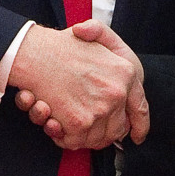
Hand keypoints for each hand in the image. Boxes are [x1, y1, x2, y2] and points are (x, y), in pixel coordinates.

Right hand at [9, 21, 147, 149]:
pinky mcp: (80, 123)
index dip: (139, 125)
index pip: (140, 108)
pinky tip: (53, 123)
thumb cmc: (61, 45)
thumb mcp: (95, 33)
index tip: (136, 135)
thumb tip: (115, 72)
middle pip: (117, 129)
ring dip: (81, 137)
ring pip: (96, 139)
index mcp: (126, 72)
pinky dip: (63, 138)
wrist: (34, 53)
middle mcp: (117, 92)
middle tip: (87, 129)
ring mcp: (100, 109)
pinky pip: (75, 142)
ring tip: (64, 122)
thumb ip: (109, 42)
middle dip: (103, 134)